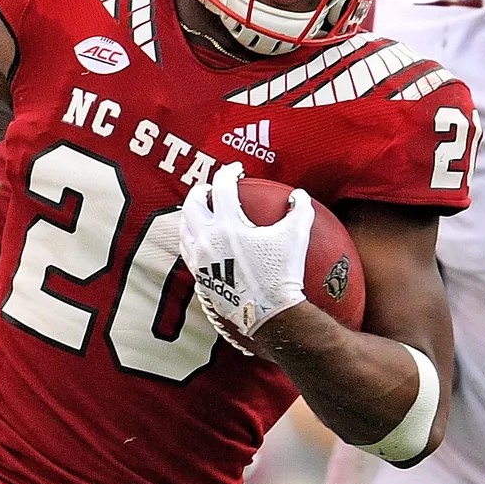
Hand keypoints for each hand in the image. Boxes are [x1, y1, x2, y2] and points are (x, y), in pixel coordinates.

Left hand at [180, 166, 311, 344]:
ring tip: (202, 211)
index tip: (236, 170)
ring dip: (191, 214)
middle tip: (211, 188)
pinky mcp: (199, 276)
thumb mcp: (297, 237)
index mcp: (228, 225)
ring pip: (184, 227)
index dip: (228, 172)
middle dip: (201, 190)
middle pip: (193, 203)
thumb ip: (299, 210)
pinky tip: (201, 240)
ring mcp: (200, 259)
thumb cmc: (282, 274)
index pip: (221, 187)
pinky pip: (187, 251)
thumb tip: (299, 195)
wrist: (268, 312)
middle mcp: (208, 239)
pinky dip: (191, 238)